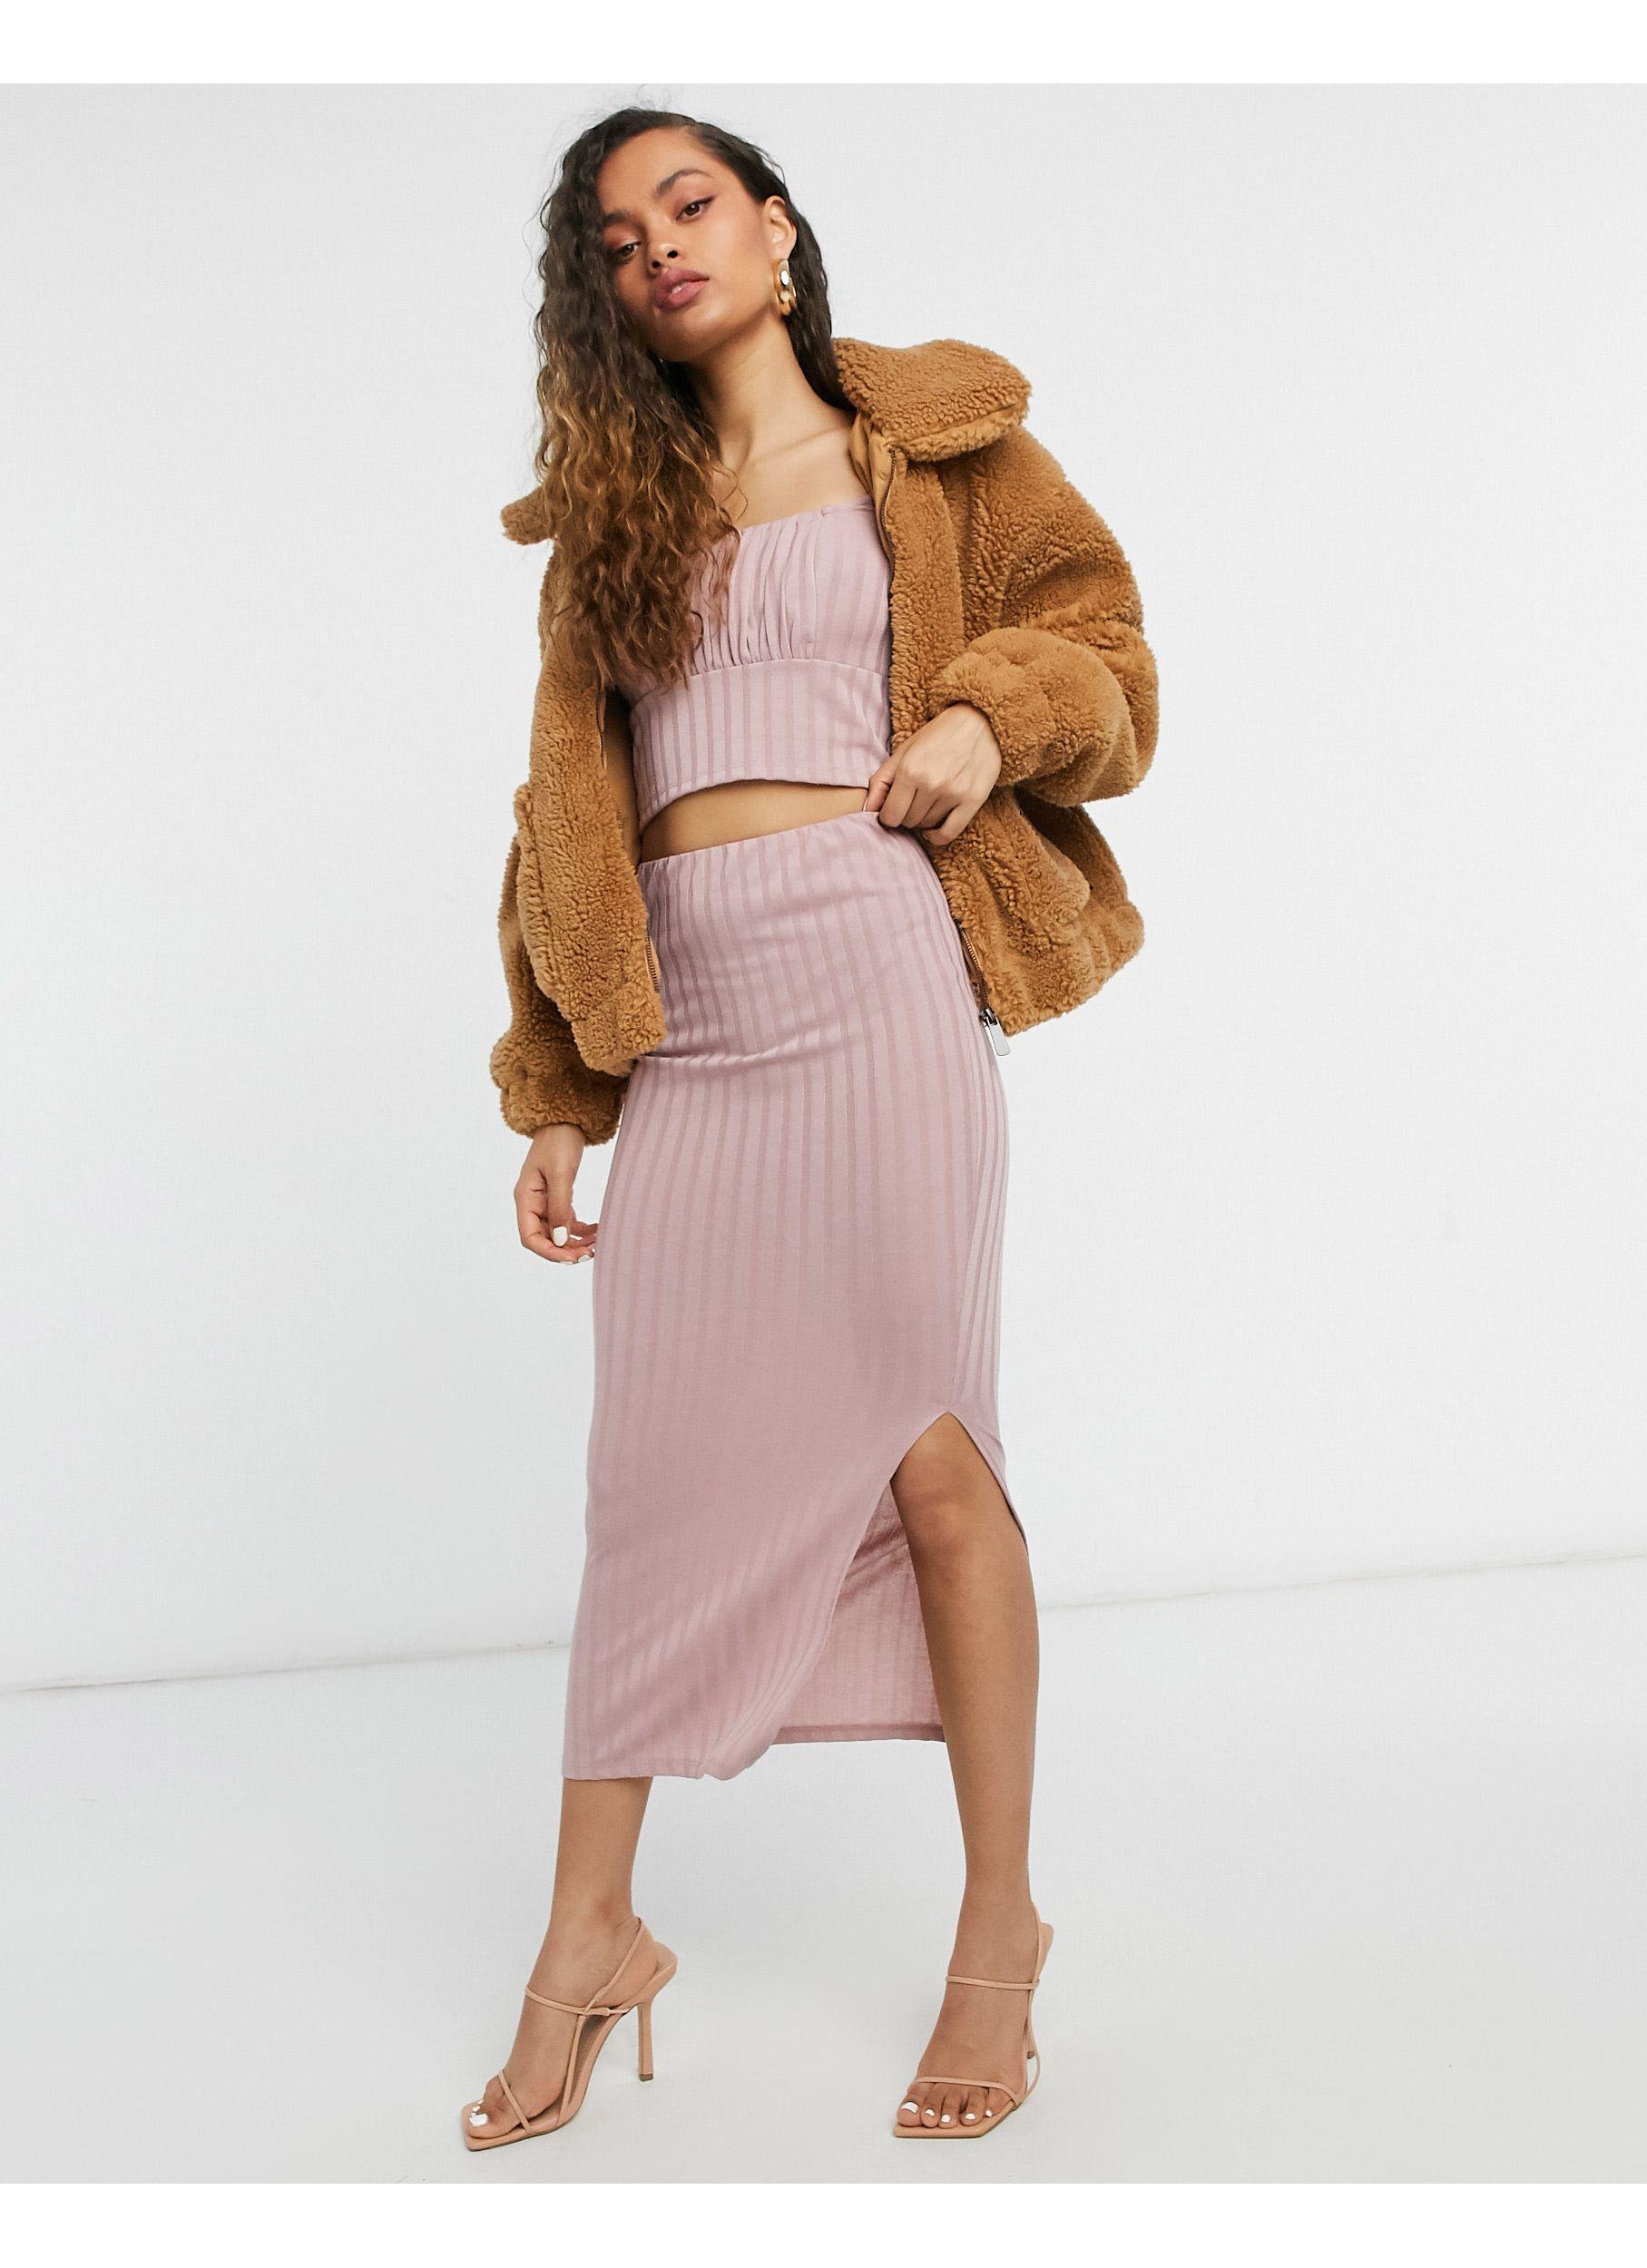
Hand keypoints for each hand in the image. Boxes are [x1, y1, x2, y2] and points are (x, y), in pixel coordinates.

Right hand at [515, 1124, 597, 1262]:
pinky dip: (582, 1230)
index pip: (529, 1237)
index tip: (571, 1258)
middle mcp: (532, 1203)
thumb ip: (559, 1208)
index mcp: (525, 1198)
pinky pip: (568, 1222)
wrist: (565, 1120)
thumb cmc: (559, 1142)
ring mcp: (545, 1201)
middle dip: (565, 1250)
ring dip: (575, 1243)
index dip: (548, 1252)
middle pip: (544, 1239)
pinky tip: (598, 1230)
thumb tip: (559, 1240)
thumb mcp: (561, 1174)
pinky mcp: (559, 1197)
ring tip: (597, 1244)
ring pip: (557, 1233)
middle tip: (590, 1253)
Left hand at [862, 702, 1001, 846]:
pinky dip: (937, 836)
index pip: (890, 815)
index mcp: (910, 769)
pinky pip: (948, 834)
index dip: (888, 814)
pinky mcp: (973, 800)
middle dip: (906, 814)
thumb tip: (867, 809)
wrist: (979, 722)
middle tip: (913, 799)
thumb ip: (882, 781)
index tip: (894, 806)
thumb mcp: (904, 751)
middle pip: (908, 822)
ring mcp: (954, 793)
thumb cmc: (938, 736)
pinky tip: (932, 829)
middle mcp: (932, 783)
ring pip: (927, 826)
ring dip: (923, 820)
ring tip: (927, 802)